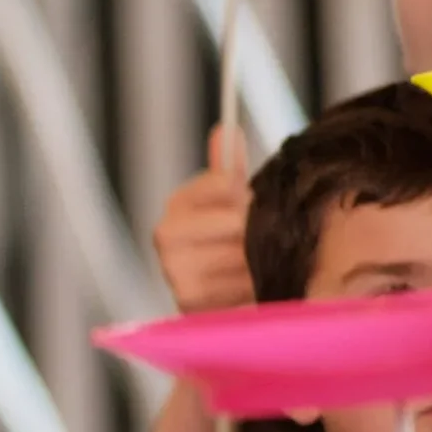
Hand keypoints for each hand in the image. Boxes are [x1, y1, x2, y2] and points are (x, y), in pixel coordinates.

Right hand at [152, 126, 254, 313]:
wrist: (230, 299)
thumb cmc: (234, 245)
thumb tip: (225, 129)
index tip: (255, 205)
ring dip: (259, 261)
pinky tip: (252, 287)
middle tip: (264, 240)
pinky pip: (236, 288)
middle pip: (235, 221)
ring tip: (259, 265)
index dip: (249, 196)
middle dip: (257, 232)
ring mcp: (174, 269)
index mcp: (179, 204)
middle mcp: (166, 234)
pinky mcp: (188, 301)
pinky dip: (251, 289)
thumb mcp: (235, 202)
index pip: (223, 183)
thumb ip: (229, 169)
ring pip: (239, 255)